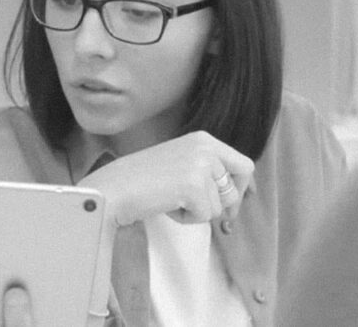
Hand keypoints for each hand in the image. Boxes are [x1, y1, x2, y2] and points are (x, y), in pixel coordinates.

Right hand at [77, 131, 253, 225]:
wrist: (114, 187)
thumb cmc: (141, 181)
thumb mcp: (180, 164)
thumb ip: (205, 173)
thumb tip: (234, 202)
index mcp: (204, 139)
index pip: (243, 165)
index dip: (239, 189)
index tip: (229, 206)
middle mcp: (206, 148)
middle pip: (236, 187)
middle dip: (223, 206)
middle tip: (204, 214)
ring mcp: (201, 165)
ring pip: (220, 205)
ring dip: (197, 212)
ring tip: (170, 200)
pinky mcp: (194, 186)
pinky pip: (205, 216)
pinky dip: (186, 219)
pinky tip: (166, 206)